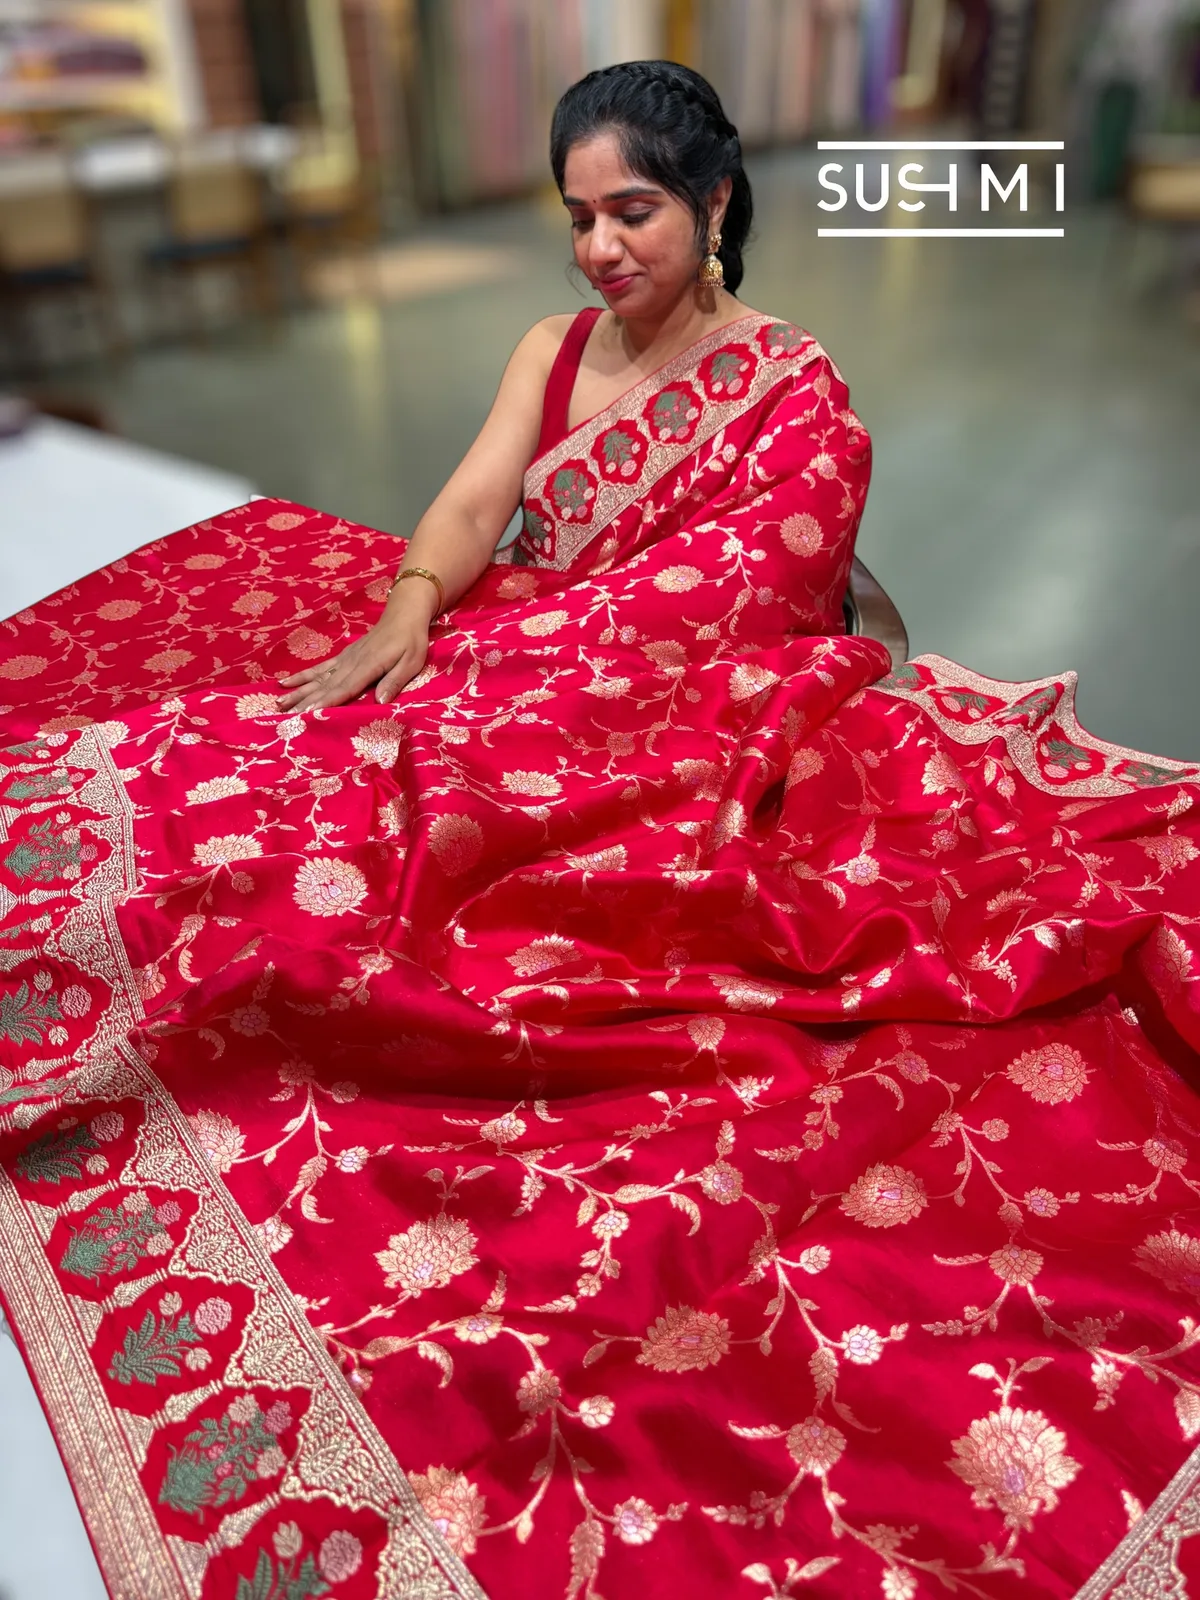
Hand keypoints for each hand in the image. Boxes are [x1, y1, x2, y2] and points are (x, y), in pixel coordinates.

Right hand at [277, 588, 434, 711]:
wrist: (403, 615)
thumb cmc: (411, 641)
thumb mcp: (412, 661)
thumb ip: (395, 680)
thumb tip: (381, 701)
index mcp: (369, 666)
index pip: (345, 688)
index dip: (328, 701)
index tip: (310, 713)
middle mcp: (352, 663)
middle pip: (325, 686)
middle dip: (305, 702)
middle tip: (285, 716)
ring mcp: (345, 659)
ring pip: (318, 678)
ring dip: (298, 691)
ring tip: (279, 703)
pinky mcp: (343, 657)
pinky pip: (320, 668)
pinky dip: (303, 676)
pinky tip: (286, 682)